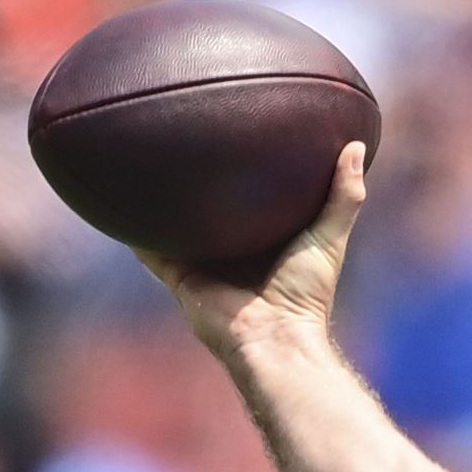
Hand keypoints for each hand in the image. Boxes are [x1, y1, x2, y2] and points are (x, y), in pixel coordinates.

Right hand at [142, 141, 366, 369]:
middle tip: (184, 138)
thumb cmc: (306, 292)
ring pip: (175, 225)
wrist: (273, 336)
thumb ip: (345, 195)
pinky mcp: (179, 275)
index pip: (252, 199)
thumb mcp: (330, 236)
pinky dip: (132, 229)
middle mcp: (232, 250)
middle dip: (197, 183)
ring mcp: (203, 263)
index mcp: (265, 239)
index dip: (246, 173)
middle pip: (209, 210)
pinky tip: (114, 200)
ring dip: (159, 202)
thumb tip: (356, 145)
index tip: (237, 135)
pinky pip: (148, 248)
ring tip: (140, 161)